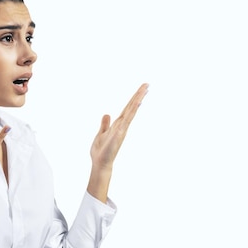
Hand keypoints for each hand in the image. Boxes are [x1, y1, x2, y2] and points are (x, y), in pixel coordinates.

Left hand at [87, 83, 147, 201]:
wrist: (100, 163)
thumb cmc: (101, 151)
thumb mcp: (101, 133)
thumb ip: (105, 124)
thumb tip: (107, 114)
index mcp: (118, 124)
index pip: (127, 108)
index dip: (133, 99)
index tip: (141, 90)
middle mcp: (122, 125)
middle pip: (131, 107)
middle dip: (138, 95)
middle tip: (147, 84)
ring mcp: (122, 128)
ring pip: (131, 110)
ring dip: (138, 99)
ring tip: (145, 88)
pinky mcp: (120, 132)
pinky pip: (128, 119)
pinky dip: (132, 110)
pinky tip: (137, 102)